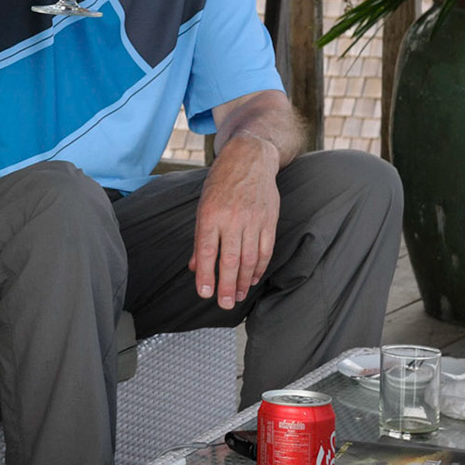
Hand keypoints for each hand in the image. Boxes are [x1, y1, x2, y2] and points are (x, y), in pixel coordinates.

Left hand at [189, 136, 282, 308]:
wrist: (249, 159)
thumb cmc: (220, 185)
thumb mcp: (202, 207)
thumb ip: (200, 239)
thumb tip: (195, 268)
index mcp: (210, 215)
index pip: (207, 252)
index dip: (206, 276)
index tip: (205, 294)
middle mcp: (232, 219)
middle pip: (229, 259)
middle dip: (226, 285)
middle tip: (224, 304)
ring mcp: (253, 220)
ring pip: (249, 258)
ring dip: (243, 281)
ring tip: (237, 297)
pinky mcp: (269, 220)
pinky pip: (265, 249)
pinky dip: (259, 267)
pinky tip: (252, 279)